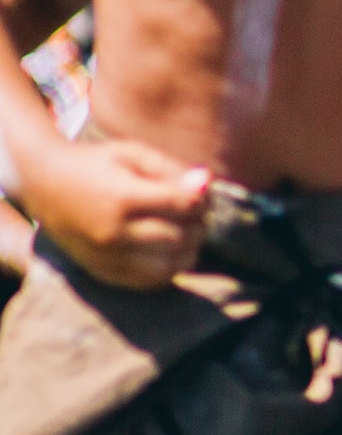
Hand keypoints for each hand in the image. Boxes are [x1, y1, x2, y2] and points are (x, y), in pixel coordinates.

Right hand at [21, 136, 209, 286]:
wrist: (42, 183)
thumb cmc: (95, 164)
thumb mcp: (132, 153)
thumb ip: (172, 169)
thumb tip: (206, 183)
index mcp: (121, 198)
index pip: (186, 205)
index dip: (202, 198)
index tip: (196, 190)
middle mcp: (113, 232)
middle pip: (182, 236)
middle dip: (197, 223)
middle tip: (190, 211)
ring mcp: (107, 256)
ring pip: (173, 265)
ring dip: (189, 248)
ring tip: (182, 229)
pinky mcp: (103, 272)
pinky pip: (152, 281)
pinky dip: (170, 267)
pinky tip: (166, 248)